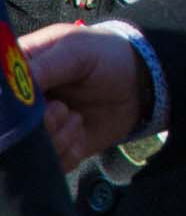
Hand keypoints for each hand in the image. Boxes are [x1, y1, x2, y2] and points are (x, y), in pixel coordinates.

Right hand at [21, 24, 142, 171]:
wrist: (142, 82)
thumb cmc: (106, 55)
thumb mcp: (77, 50)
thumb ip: (45, 66)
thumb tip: (12, 86)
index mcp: (17, 74)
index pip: (1, 94)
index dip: (10, 107)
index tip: (33, 105)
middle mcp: (21, 106)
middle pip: (9, 130)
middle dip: (36, 125)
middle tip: (61, 110)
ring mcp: (37, 130)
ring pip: (27, 151)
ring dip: (55, 139)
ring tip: (76, 118)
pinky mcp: (56, 150)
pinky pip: (51, 165)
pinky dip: (68, 152)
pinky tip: (81, 132)